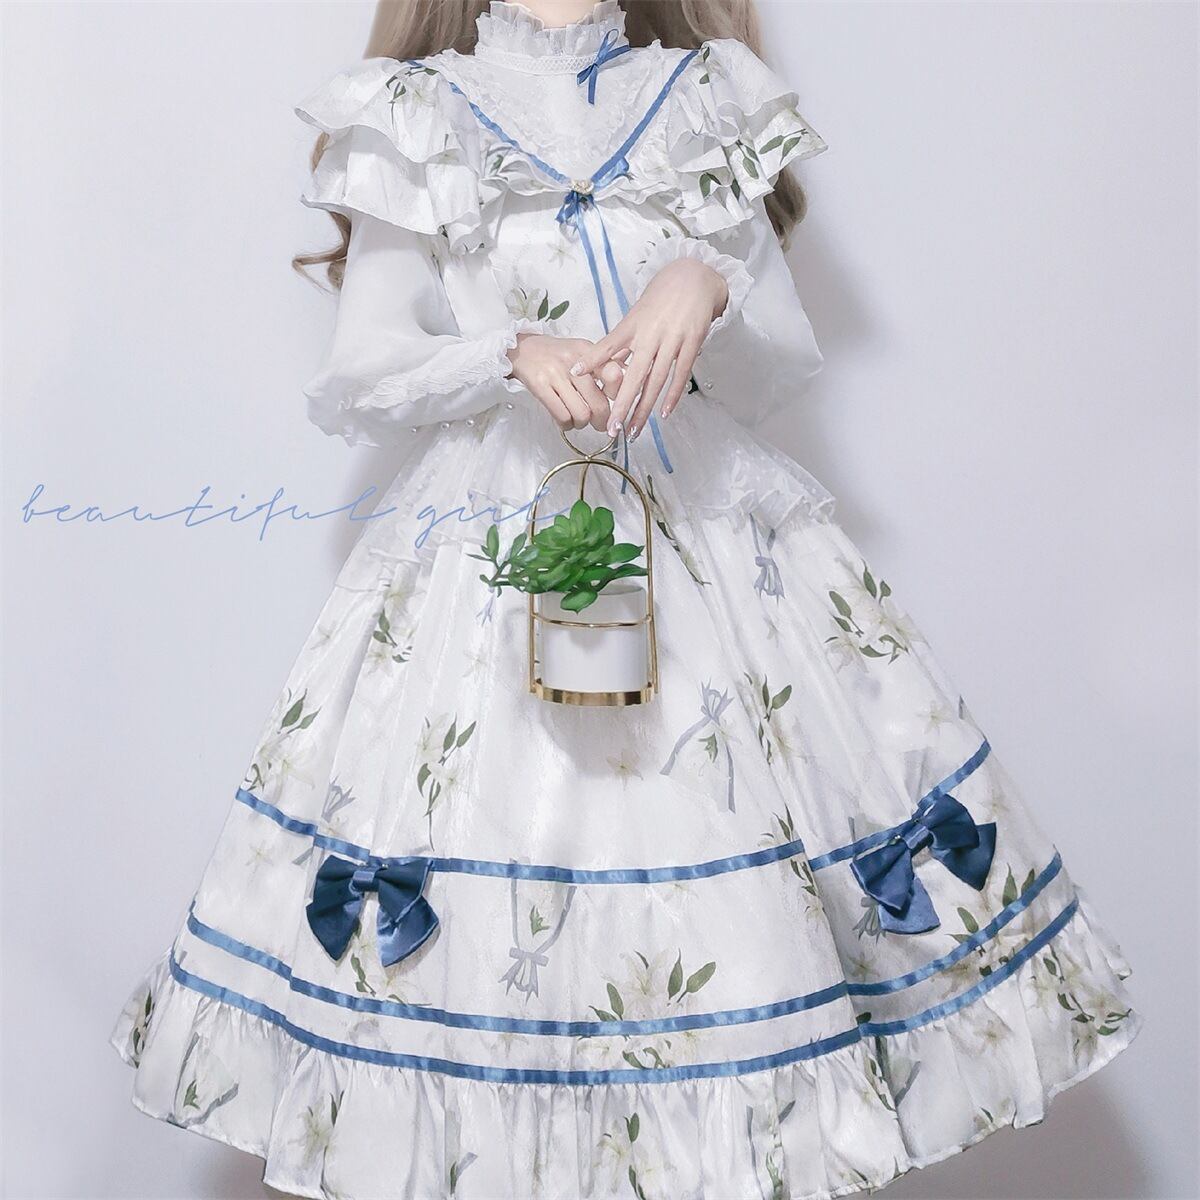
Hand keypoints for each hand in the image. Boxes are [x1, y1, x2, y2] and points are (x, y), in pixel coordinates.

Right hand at [506, 334, 611, 430]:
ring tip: (578, 420)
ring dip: (582, 424)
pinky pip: (562, 416)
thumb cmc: (555, 354)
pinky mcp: (540, 386)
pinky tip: (565, 421)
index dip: (619, 395)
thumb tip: (627, 382)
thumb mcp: (582, 351)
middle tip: (600, 424)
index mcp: (588, 351)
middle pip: (599, 403)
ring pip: (582, 413)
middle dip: (602, 421)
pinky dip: (566, 425)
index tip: (614, 402)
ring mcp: (556, 374)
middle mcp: (574, 362)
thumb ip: (604, 365)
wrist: (522, 348)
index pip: (615, 375)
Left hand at [569, 257, 728, 437]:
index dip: (593, 360)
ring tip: (634, 430)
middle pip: (634, 375)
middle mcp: (651, 334)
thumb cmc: (660, 299)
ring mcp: (673, 339)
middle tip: (612, 428)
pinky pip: (681, 375)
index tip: (575, 375)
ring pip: (656, 380)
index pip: (609, 345)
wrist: (693, 277)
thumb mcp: (636, 316)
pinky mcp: (692, 343)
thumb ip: (621, 342)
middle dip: (622, 404)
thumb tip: (600, 366)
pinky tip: (663, 414)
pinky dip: (672, 396)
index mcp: (633, 325)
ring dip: (644, 408)